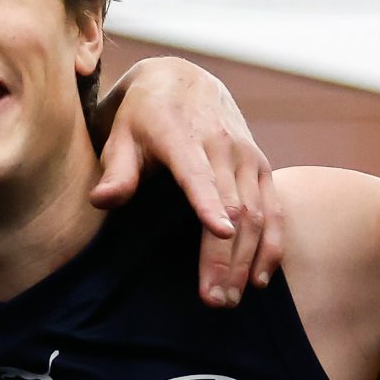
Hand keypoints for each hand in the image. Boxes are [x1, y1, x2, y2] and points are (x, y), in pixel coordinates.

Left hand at [87, 58, 281, 306]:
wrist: (183, 79)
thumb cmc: (142, 114)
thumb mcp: (120, 133)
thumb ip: (116, 169)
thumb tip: (103, 200)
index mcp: (184, 137)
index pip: (198, 173)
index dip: (210, 202)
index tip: (220, 231)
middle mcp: (224, 147)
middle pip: (234, 206)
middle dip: (226, 256)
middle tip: (214, 300)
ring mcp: (248, 158)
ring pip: (258, 214)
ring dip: (249, 259)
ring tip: (232, 299)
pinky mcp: (262, 168)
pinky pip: (275, 210)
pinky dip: (272, 245)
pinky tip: (261, 278)